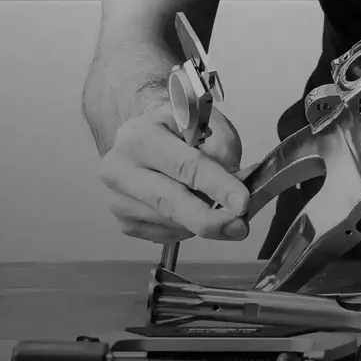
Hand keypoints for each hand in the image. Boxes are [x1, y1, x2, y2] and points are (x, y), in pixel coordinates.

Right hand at [98, 100, 247, 245]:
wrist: (141, 140)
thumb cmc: (175, 131)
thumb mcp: (204, 124)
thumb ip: (222, 151)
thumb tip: (240, 186)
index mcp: (141, 136)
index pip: (183, 166)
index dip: (216, 185)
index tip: (242, 202)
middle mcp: (120, 169)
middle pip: (169, 201)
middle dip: (209, 218)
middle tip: (240, 227)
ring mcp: (117, 199)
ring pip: (170, 222)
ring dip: (203, 222)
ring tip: (222, 209)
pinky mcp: (123, 223)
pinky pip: (165, 235)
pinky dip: (188, 229)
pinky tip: (194, 212)